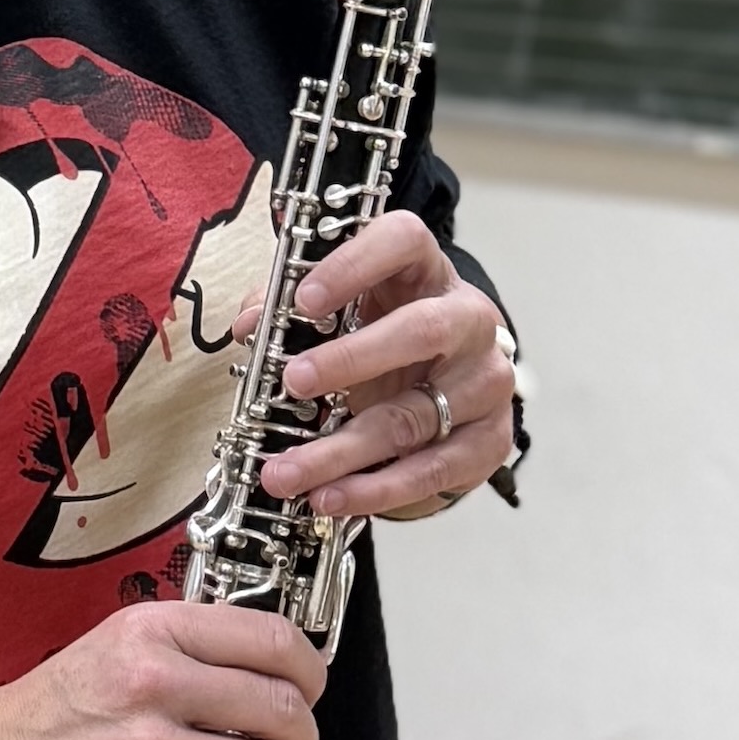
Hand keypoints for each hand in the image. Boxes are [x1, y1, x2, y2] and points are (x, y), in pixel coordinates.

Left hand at [249, 209, 518, 520]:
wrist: (452, 387)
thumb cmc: (384, 335)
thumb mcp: (344, 311)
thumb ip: (289, 309)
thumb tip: (248, 326)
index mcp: (427, 272)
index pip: (404, 242)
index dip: (355, 265)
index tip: (302, 299)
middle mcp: (468, 321)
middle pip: (422, 331)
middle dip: (352, 359)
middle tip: (293, 382)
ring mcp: (485, 383)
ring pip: (415, 417)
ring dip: (341, 450)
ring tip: (284, 474)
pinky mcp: (490, 440)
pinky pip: (433, 470)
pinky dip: (376, 490)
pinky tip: (330, 498)